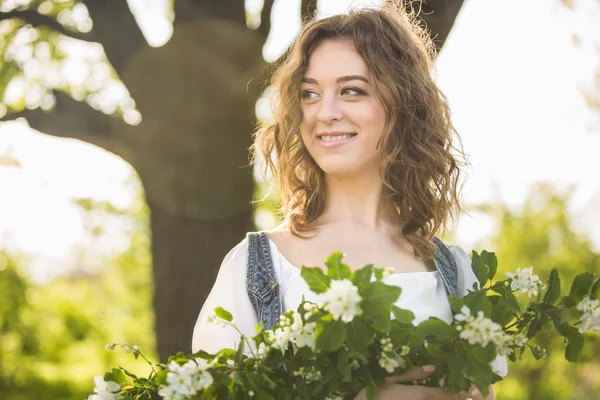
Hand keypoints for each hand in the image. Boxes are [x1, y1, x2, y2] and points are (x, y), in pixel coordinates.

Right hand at [353, 366, 490, 399]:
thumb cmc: (372, 394)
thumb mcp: (389, 378)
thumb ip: (411, 372)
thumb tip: (433, 367)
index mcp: (418, 393)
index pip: (446, 394)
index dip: (462, 392)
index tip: (473, 387)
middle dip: (459, 396)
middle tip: (472, 390)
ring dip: (448, 396)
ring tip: (463, 393)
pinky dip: (436, 398)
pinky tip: (438, 393)